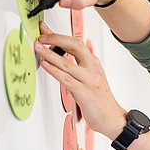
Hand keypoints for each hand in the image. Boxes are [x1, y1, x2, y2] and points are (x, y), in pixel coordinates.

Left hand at [34, 22, 126, 138]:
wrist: (112, 119)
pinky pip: (66, 79)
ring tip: (37, 47)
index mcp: (94, 64)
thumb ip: (86, 64)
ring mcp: (89, 80)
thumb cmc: (101, 101)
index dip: (60, 35)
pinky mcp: (84, 93)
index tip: (46, 30)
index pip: (77, 43)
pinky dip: (54, 70)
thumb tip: (81, 49)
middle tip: (41, 36)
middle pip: (75, 46)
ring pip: (67, 62)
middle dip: (56, 38)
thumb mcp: (95, 78)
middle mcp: (93, 69)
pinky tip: (45, 65)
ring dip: (49, 53)